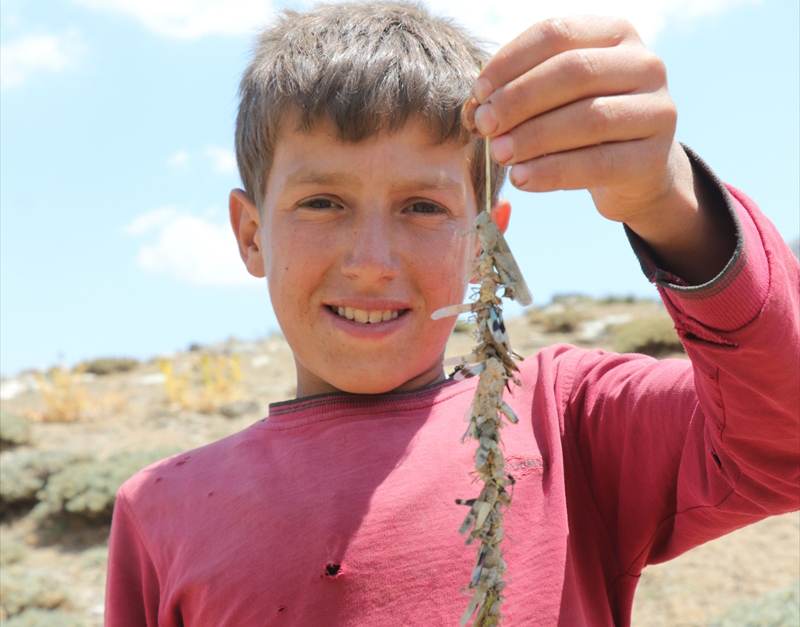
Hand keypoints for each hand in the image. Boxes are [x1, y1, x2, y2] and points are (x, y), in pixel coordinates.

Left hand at [473, 16, 734, 283]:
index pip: (556, 33)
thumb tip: (477, 109)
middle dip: (519, 100)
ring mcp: (656, 110)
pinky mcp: (652, 157)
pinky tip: (522, 179)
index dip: (511, 61)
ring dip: (533, 137)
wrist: (635, 170)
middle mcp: (645, 64)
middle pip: (573, 72)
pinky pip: (596, 164)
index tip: (478, 91)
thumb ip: (522, 92)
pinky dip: (552, 172)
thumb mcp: (557, 98)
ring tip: (499, 153)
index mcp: (615, 34)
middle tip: (484, 125)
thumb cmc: (583, 125)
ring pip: (588, 118)